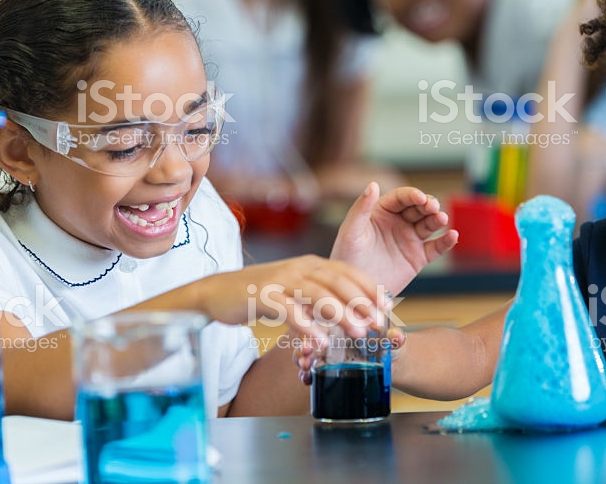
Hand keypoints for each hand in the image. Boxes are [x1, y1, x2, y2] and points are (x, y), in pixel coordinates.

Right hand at [196, 255, 385, 340]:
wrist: (218, 291)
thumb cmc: (263, 294)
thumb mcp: (298, 293)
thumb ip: (321, 302)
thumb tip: (352, 318)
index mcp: (312, 264)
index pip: (349, 271)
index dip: (371, 288)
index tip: (388, 306)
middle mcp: (300, 267)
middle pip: (338, 281)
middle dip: (363, 302)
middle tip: (379, 323)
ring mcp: (281, 280)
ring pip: (318, 293)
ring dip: (341, 313)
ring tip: (358, 332)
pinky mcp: (262, 296)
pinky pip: (289, 310)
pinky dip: (306, 326)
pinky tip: (319, 341)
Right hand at [292, 328, 406, 385]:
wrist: (392, 360)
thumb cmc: (389, 342)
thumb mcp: (392, 339)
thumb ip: (394, 338)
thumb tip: (397, 337)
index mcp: (346, 317)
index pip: (328, 314)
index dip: (322, 320)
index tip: (322, 329)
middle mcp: (331, 331)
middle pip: (311, 331)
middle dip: (306, 340)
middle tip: (307, 352)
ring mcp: (325, 349)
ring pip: (306, 349)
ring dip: (302, 357)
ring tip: (305, 367)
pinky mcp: (325, 367)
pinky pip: (310, 369)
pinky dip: (305, 374)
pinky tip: (306, 379)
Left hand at [329, 183, 457, 293]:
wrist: (354, 292)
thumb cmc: (346, 258)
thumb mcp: (351, 232)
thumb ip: (361, 208)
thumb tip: (373, 184)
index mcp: (382, 212)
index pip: (401, 198)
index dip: (412, 195)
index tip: (420, 198)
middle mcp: (398, 223)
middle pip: (419, 208)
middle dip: (428, 205)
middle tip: (433, 207)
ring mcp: (410, 240)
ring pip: (429, 225)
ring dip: (438, 219)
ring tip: (442, 219)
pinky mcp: (418, 258)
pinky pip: (436, 247)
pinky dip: (446, 241)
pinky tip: (453, 236)